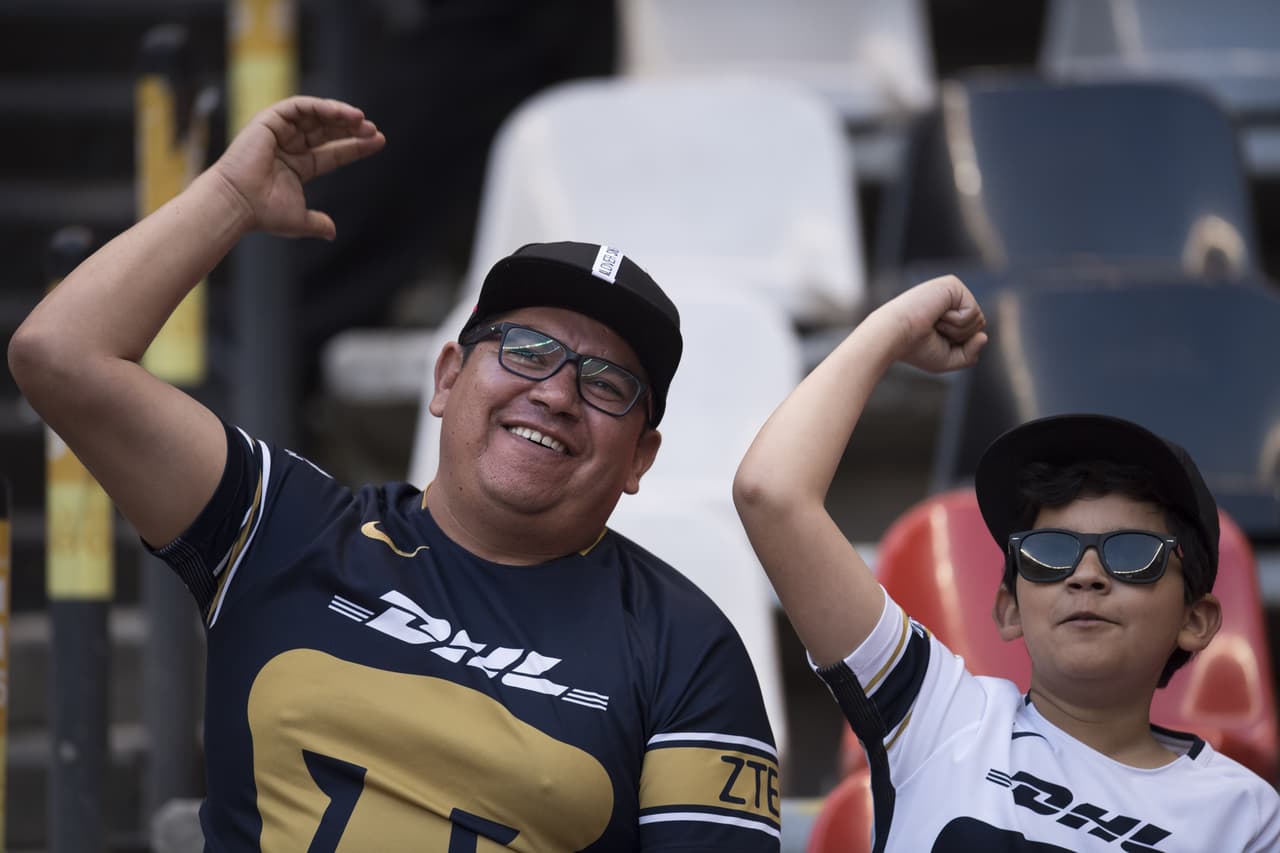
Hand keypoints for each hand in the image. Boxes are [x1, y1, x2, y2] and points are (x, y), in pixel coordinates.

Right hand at [209, 96, 385, 239]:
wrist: (238, 204)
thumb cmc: (263, 213)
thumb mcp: (299, 220)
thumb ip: (317, 223)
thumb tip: (332, 233)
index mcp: (297, 166)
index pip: (333, 152)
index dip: (355, 146)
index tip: (379, 141)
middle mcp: (289, 147)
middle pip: (327, 131)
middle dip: (352, 129)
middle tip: (373, 130)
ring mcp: (279, 132)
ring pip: (316, 115)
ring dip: (340, 115)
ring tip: (361, 120)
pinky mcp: (269, 120)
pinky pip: (299, 106)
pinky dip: (321, 106)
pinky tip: (341, 113)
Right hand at [880, 274, 987, 373]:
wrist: (895, 335)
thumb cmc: (915, 348)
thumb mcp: (948, 359)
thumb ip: (971, 353)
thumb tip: (984, 336)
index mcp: (948, 312)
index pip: (973, 332)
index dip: (958, 344)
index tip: (933, 339)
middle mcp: (951, 299)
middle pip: (979, 325)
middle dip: (960, 337)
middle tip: (934, 331)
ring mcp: (952, 289)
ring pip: (979, 319)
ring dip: (957, 330)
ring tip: (934, 323)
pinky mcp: (953, 284)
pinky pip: (973, 311)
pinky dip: (956, 322)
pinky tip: (937, 316)